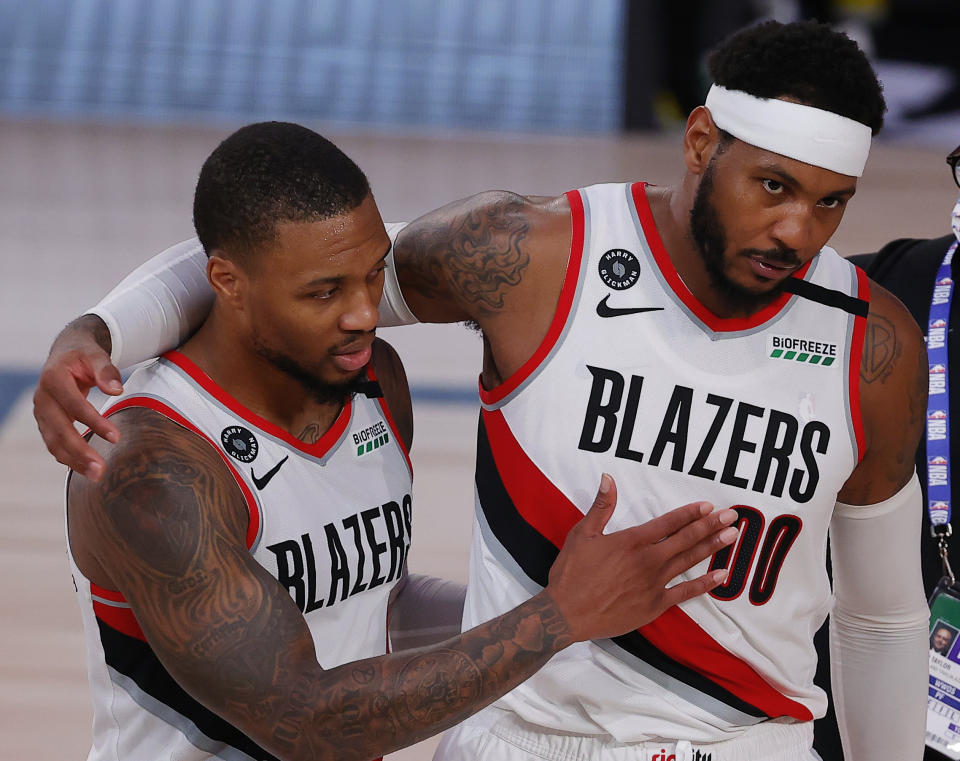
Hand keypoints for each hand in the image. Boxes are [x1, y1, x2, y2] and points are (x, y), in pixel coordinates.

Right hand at [33, 315, 122, 480]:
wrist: (65, 354)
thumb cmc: (83, 355)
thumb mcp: (96, 355)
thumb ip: (106, 370)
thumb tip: (116, 389)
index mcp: (53, 378)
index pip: (74, 404)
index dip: (93, 422)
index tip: (116, 437)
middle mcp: (42, 397)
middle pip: (59, 429)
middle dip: (79, 451)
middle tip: (100, 469)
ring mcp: (41, 412)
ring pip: (53, 441)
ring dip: (73, 460)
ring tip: (95, 475)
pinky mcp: (46, 422)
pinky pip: (54, 443)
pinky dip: (67, 457)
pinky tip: (83, 469)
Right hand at [546, 474, 737, 641]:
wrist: (566, 614)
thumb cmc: (572, 573)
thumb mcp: (582, 534)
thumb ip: (601, 506)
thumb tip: (608, 478)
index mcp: (631, 541)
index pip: (668, 523)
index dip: (690, 513)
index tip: (708, 505)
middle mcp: (648, 561)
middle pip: (685, 539)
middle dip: (710, 526)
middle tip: (733, 516)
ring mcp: (654, 584)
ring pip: (689, 561)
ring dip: (712, 547)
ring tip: (733, 536)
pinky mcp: (655, 604)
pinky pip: (685, 592)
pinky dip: (705, 584)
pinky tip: (722, 575)